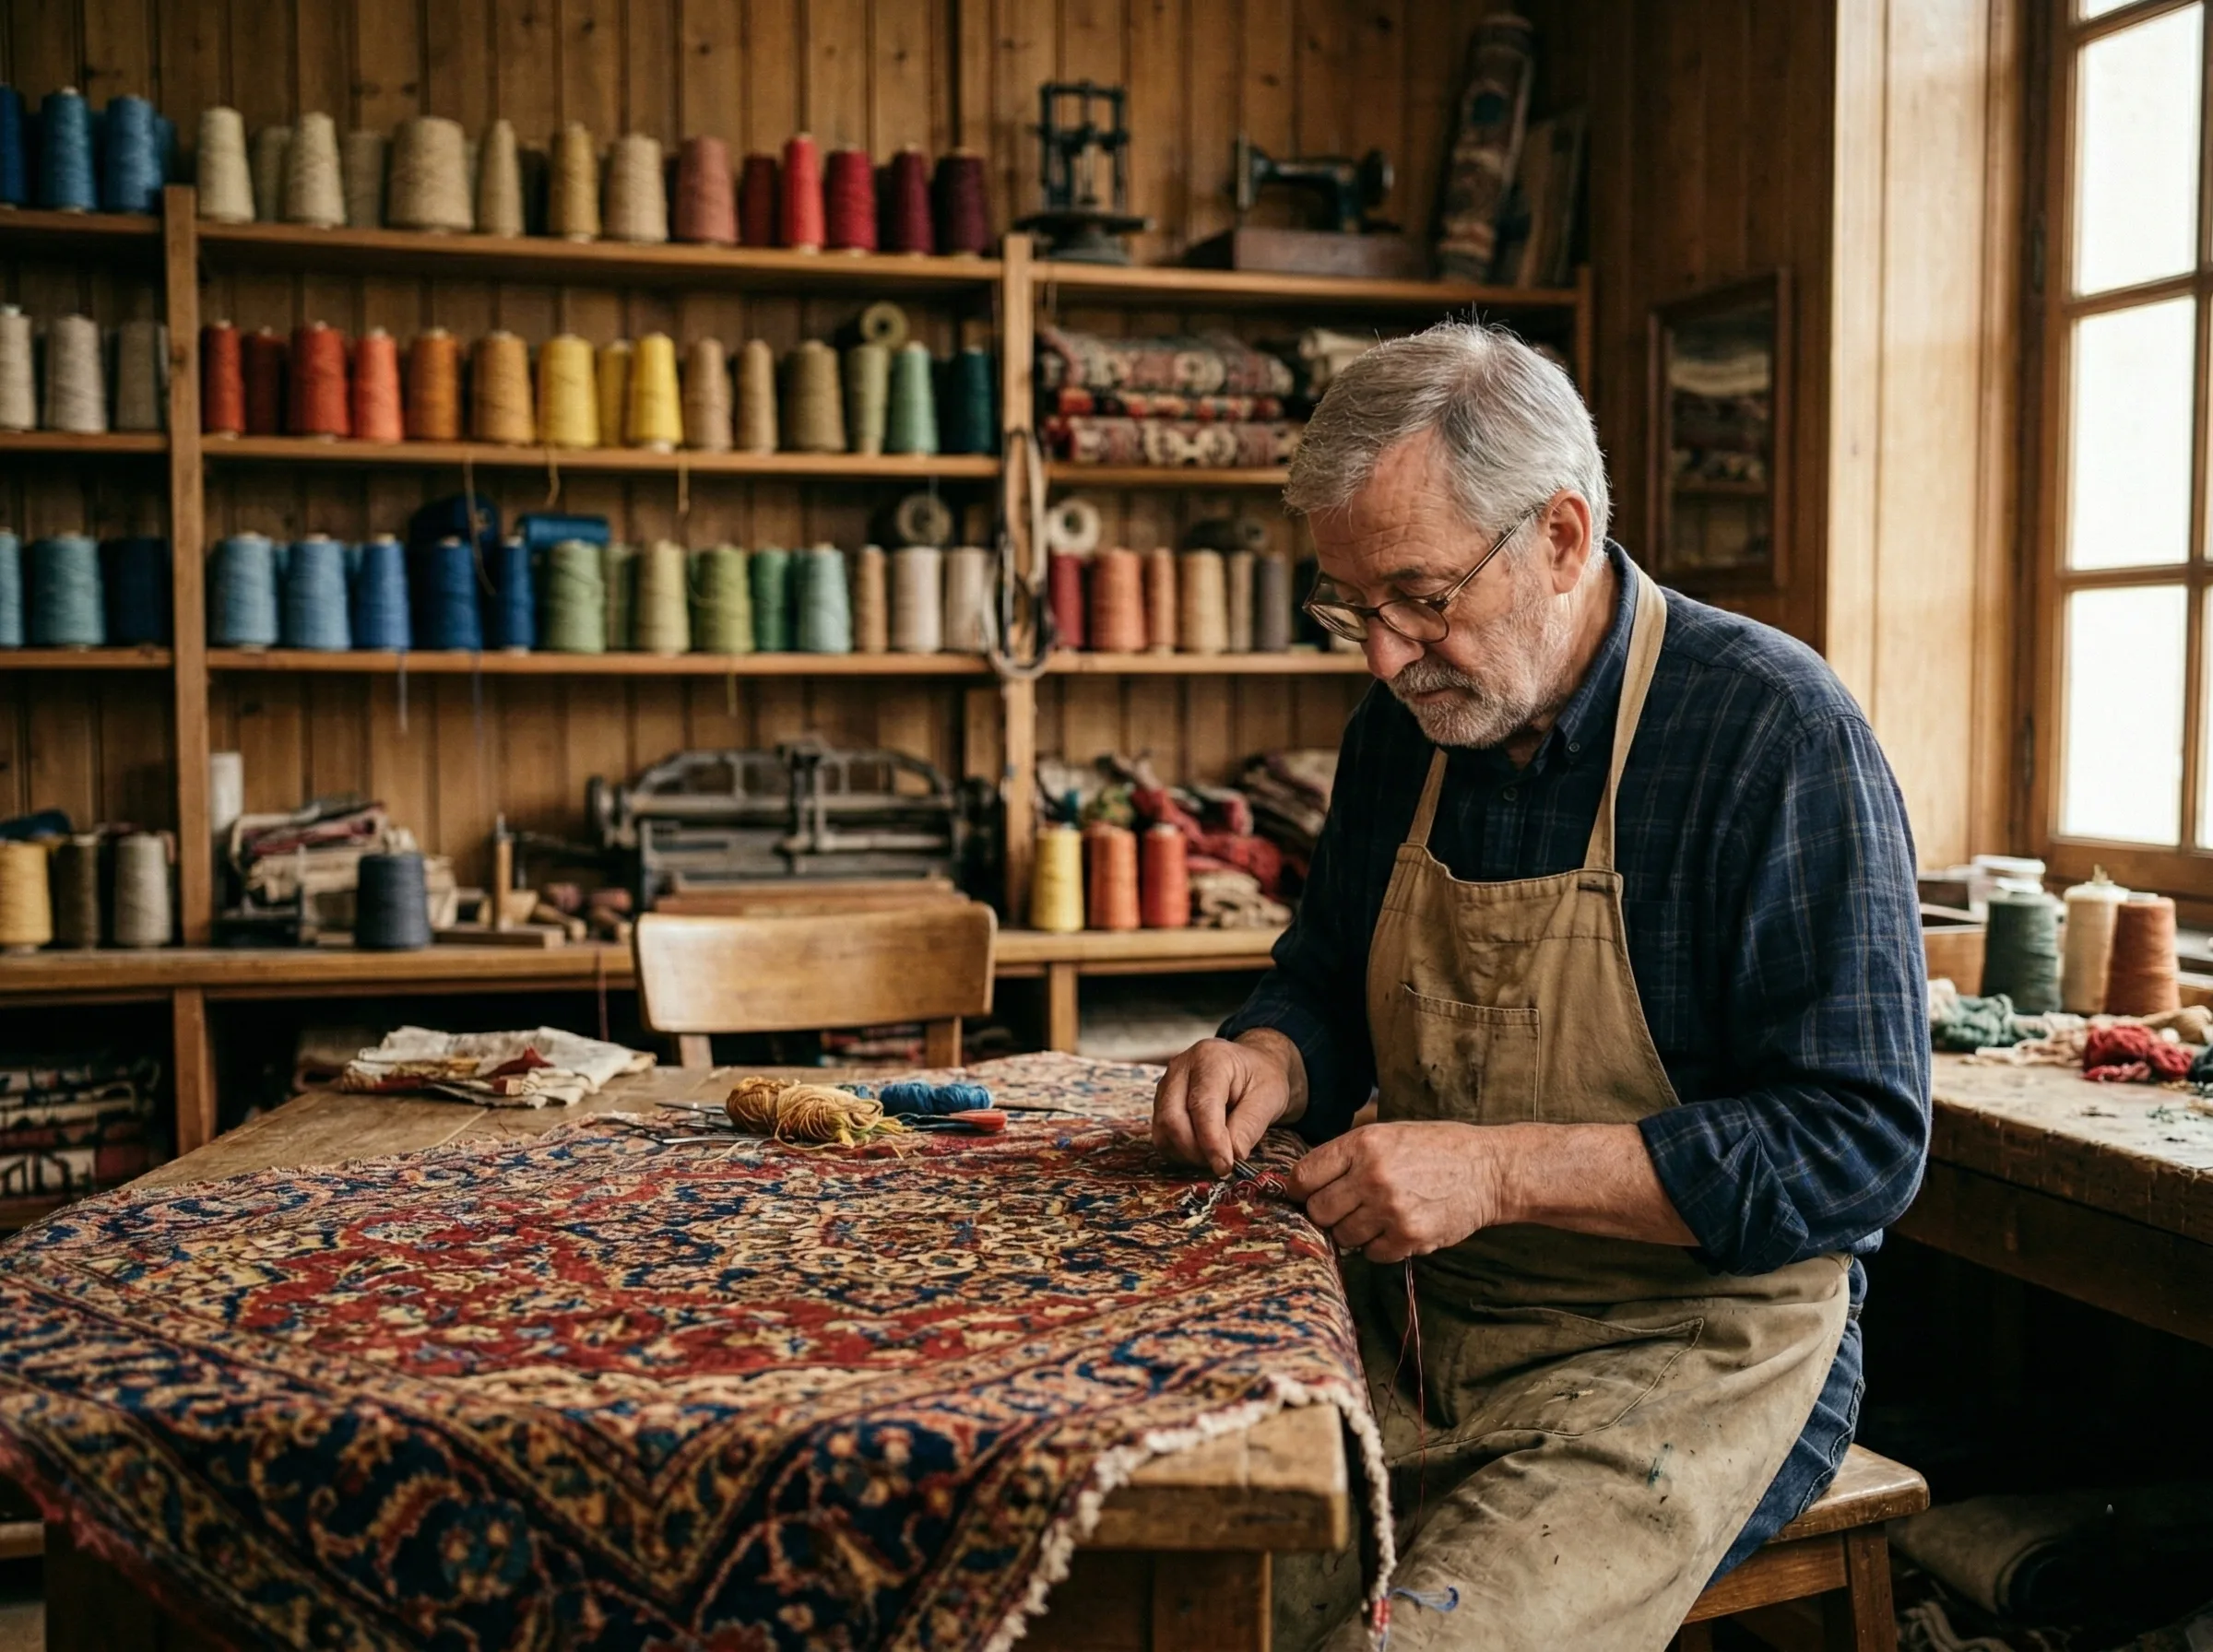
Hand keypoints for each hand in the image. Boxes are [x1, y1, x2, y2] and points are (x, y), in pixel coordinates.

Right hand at [1153, 1034, 1296, 1175]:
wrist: (1252, 1065)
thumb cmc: (1262, 1077)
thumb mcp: (1269, 1097)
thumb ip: (1250, 1126)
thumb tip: (1233, 1156)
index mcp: (1210, 1059)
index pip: (1201, 1105)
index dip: (1211, 1141)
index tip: (1225, 1166)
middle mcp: (1181, 1068)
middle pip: (1172, 1118)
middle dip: (1196, 1150)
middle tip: (1222, 1164)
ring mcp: (1167, 1083)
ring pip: (1163, 1129)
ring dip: (1186, 1153)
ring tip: (1214, 1155)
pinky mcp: (1162, 1101)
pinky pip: (1161, 1133)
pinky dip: (1179, 1150)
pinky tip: (1202, 1149)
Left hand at [1284, 1122, 1508, 1263]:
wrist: (1489, 1170)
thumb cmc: (1435, 1149)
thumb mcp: (1387, 1134)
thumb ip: (1346, 1156)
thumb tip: (1300, 1184)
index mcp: (1363, 1144)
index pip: (1304, 1176)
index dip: (1299, 1189)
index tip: (1303, 1194)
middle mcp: (1372, 1175)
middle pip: (1318, 1211)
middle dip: (1326, 1213)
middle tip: (1346, 1207)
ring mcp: (1390, 1208)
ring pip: (1343, 1236)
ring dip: (1354, 1231)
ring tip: (1378, 1215)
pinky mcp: (1409, 1236)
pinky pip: (1372, 1254)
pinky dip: (1379, 1247)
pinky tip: (1396, 1228)